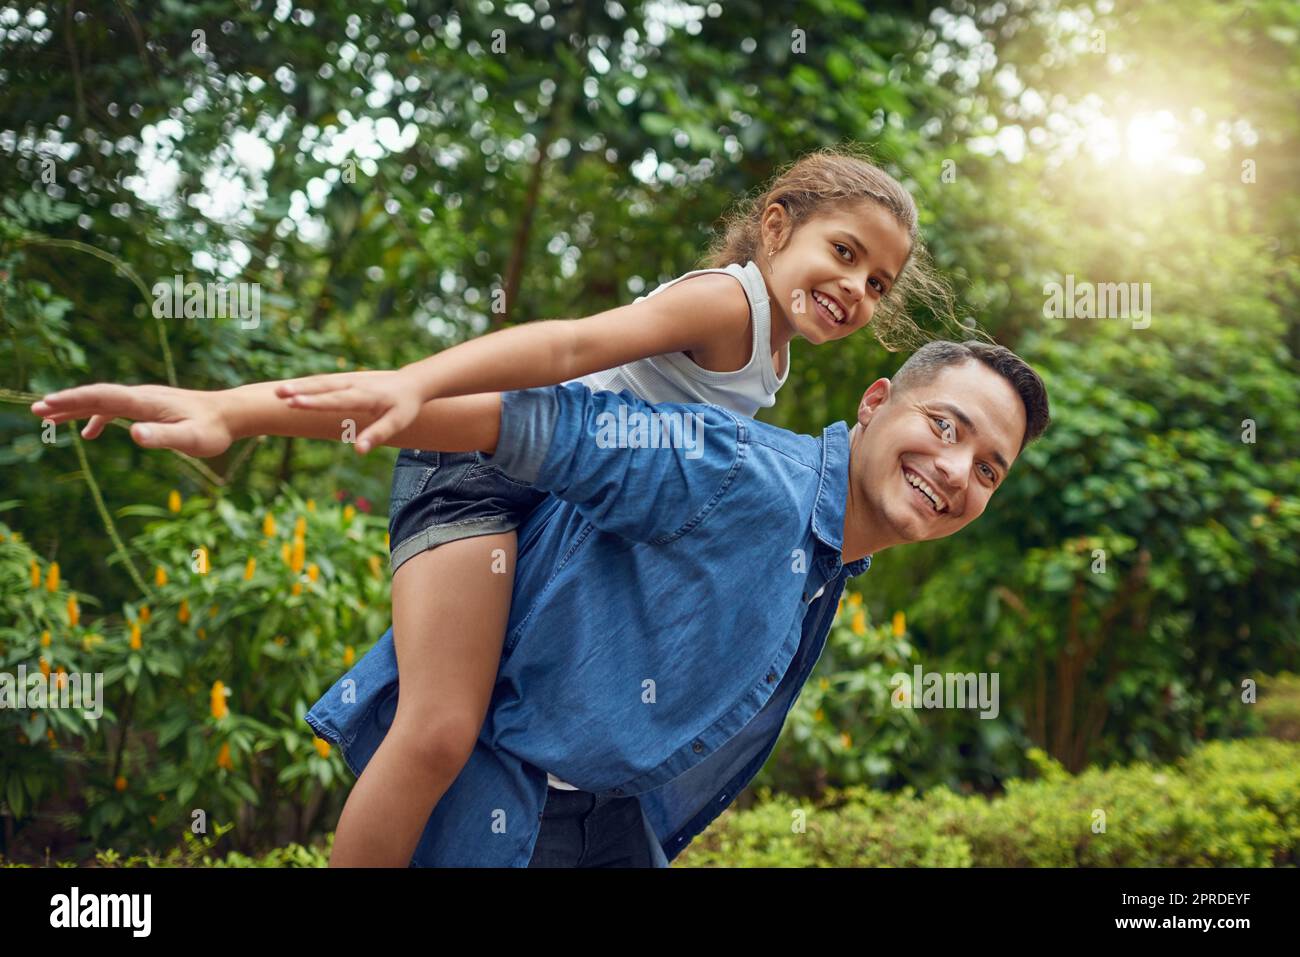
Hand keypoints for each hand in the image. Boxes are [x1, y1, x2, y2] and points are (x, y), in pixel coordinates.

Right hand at [30, 383, 234, 457]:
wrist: (230, 414)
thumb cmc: (212, 430)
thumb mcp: (190, 439)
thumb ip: (163, 438)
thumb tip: (133, 435)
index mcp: (145, 402)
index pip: (103, 397)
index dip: (74, 400)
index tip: (48, 404)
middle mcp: (141, 396)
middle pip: (96, 396)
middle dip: (65, 402)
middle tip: (35, 410)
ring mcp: (144, 400)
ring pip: (103, 401)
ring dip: (75, 409)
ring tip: (47, 418)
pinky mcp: (149, 407)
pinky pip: (116, 409)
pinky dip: (97, 418)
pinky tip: (88, 434)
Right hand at [275, 369, 421, 454]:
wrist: (412, 383)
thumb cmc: (405, 406)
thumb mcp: (397, 422)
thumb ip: (377, 435)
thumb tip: (359, 451)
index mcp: (365, 396)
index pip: (336, 400)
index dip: (315, 402)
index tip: (295, 403)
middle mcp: (354, 384)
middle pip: (324, 387)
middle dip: (301, 390)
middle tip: (279, 394)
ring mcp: (349, 379)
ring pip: (322, 381)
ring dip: (300, 385)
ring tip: (278, 391)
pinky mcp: (347, 379)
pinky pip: (325, 381)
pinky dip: (308, 384)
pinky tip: (292, 388)